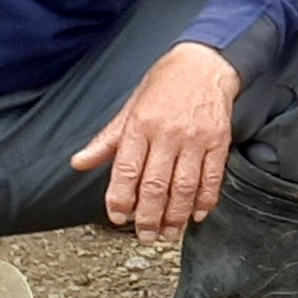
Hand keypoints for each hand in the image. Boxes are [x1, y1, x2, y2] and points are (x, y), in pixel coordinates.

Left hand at [67, 40, 242, 234]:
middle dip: (149, 217)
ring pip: (184, 187)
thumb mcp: (130, 108)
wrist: (204, 62)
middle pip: (156, 185)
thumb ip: (107, 140)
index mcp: (140, 125)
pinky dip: (205, 200)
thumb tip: (79, 162)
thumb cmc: (164, 84)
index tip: (118, 218)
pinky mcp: (218, 140)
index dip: (121, 200)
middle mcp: (167, 133)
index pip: (126, 171)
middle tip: (145, 235)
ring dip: (176, 216)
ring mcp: (195, 138)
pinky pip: (212, 178)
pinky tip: (197, 214)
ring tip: (168, 233)